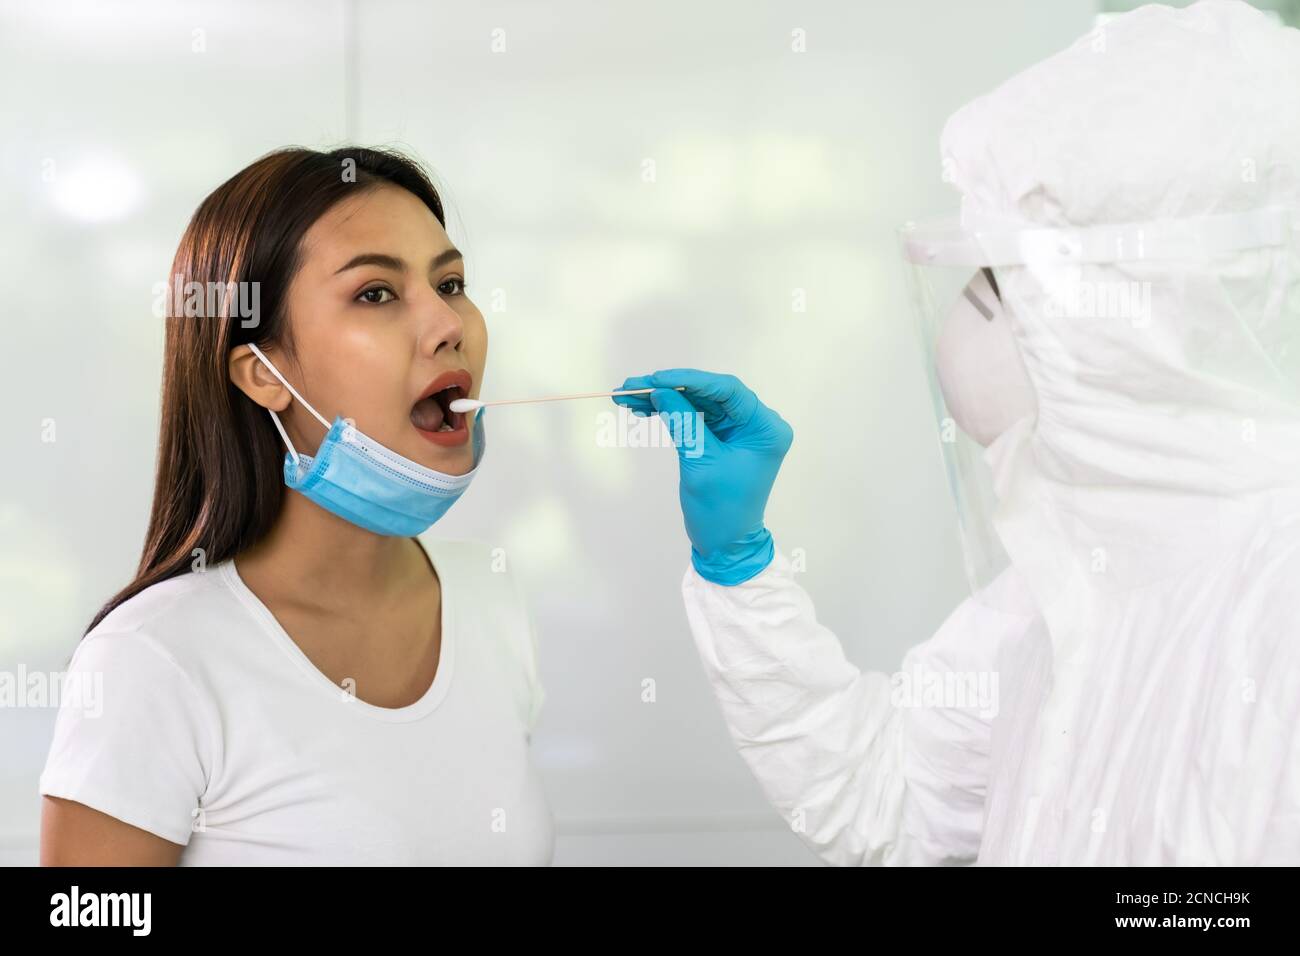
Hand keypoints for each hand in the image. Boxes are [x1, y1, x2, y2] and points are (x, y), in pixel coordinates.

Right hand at [614, 368, 792, 584]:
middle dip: (669, 388)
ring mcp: (737, 430)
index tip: (656, 379)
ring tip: (628, 396)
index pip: (728, 390)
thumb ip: (683, 423)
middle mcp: (755, 423)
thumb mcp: (701, 463)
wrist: (724, 545)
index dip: (690, 380)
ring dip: (663, 399)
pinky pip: (693, 417)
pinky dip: (669, 413)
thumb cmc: (721, 509)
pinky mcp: (720, 438)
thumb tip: (659, 390)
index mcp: (765, 428)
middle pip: (709, 394)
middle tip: (631, 385)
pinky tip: (642, 409)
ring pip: (697, 403)